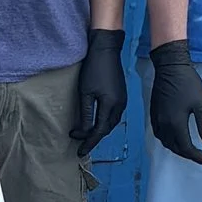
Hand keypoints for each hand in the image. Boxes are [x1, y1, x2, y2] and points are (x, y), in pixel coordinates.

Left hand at [72, 28, 127, 152]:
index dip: (88, 142)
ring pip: (111, 123)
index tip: (79, 151)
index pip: (99, 132)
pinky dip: (104, 122)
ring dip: (100, 131)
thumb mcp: (85, 93)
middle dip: (94, 139)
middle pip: (107, 129)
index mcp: (111, 106)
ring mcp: (122, 100)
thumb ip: (85, 115)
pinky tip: (96, 122)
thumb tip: (83, 132)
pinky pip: (113, 115)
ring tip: (87, 137)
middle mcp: (119, 106)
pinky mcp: (121, 95)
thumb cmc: (93, 69)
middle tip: (81, 146)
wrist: (106, 50)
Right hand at [148, 41, 201, 164]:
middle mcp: (164, 124)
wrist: (170, 67)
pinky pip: (159, 133)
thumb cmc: (188, 83)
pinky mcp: (153, 113)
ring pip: (164, 141)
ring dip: (175, 148)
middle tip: (197, 155)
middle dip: (185, 154)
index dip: (195, 155)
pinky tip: (173, 137)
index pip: (185, 147)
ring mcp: (156, 118)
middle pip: (173, 147)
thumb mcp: (201, 104)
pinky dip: (166, 140)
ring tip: (186, 149)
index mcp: (176, 123)